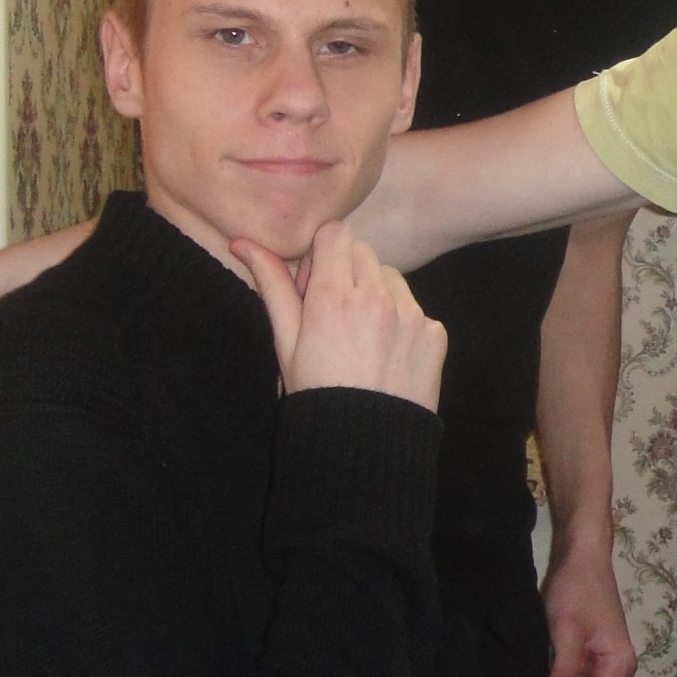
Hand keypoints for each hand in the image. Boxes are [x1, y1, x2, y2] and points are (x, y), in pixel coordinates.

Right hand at [235, 222, 446, 409]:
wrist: (365, 444)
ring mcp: (411, 315)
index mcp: (333, 297)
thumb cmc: (315, 392)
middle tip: (337, 313)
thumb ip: (271, 286)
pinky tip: (387, 353)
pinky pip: (417, 309)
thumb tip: (241, 243)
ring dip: (378, 292)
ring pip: (392, 277)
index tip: (316, 285)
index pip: (336, 233)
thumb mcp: (285, 342)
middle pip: (364, 252)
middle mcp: (376, 298)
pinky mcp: (434, 332)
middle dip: (348, 271)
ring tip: (363, 335)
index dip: (323, 254)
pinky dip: (404, 322)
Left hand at [542, 539, 636, 676]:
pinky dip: (561, 662)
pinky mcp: (594, 651)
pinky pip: (575, 670)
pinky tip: (554, 645)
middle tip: (551, 653)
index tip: (550, 667)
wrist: (581, 556)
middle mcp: (619, 669)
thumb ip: (564, 673)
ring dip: (560, 671)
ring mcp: (607, 660)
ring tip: (551, 647)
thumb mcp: (567, 633)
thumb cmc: (576, 591)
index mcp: (620, 667)